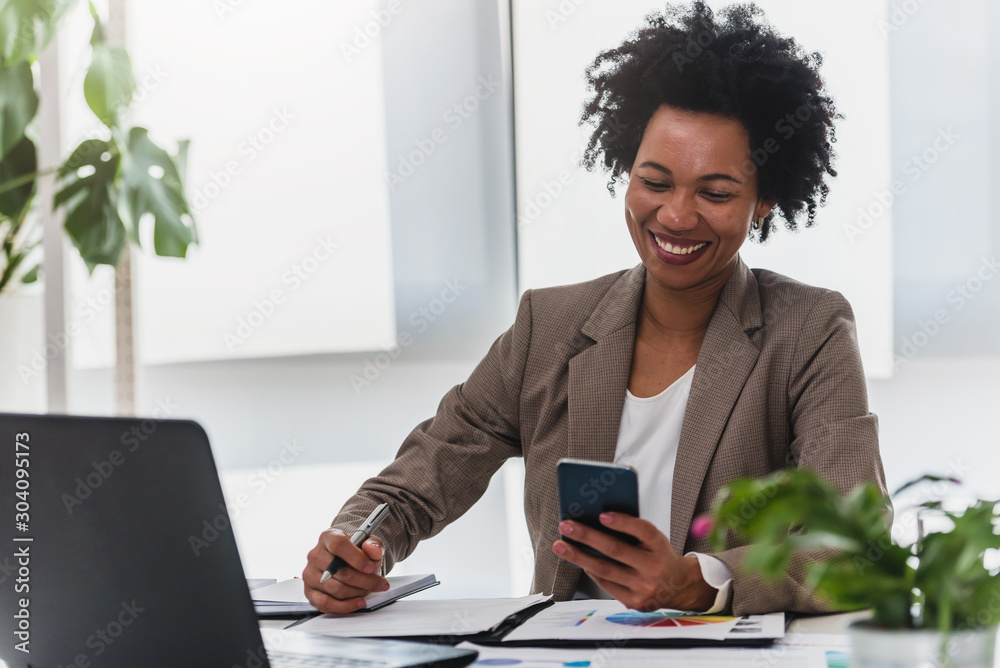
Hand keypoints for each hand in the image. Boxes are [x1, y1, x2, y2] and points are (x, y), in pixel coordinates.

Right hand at [302, 528, 388, 612]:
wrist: (346, 561)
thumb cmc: (356, 551)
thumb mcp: (368, 544)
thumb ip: (373, 545)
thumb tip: (374, 550)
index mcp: (328, 537)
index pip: (338, 545)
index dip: (356, 558)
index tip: (371, 567)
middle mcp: (315, 555)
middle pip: (340, 571)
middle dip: (364, 580)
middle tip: (379, 583)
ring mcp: (310, 575)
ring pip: (336, 589)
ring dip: (357, 593)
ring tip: (369, 589)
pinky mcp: (310, 592)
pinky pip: (325, 604)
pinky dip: (345, 606)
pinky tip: (358, 602)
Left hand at [552, 513, 716, 611]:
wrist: (679, 585)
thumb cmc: (658, 554)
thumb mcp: (653, 539)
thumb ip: (631, 530)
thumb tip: (595, 519)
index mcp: (659, 545)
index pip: (642, 531)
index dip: (622, 523)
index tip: (602, 514)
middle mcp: (653, 567)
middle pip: (615, 550)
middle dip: (587, 537)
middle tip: (566, 526)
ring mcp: (643, 587)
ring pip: (604, 570)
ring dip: (578, 556)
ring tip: (560, 545)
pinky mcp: (634, 601)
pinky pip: (605, 584)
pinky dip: (590, 570)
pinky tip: (578, 560)